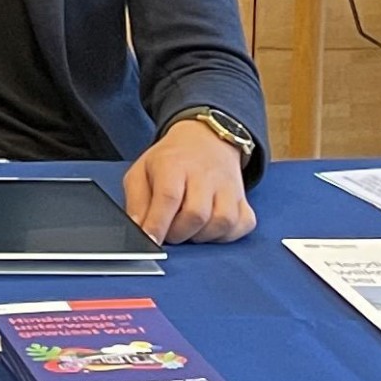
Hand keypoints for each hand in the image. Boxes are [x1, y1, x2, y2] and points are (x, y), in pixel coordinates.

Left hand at [121, 119, 256, 243]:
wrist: (205, 140)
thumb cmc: (170, 161)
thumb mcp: (142, 172)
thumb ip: (136, 201)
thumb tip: (138, 229)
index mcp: (174, 165)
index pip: (169, 196)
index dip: (158, 223)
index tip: (151, 240)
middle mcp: (205, 174)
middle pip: (196, 214)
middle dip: (178, 233)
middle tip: (168, 232)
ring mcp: (229, 187)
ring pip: (222, 222)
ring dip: (202, 236)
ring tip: (188, 229)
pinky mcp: (244, 199)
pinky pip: (242, 225)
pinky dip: (227, 235)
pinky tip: (210, 229)